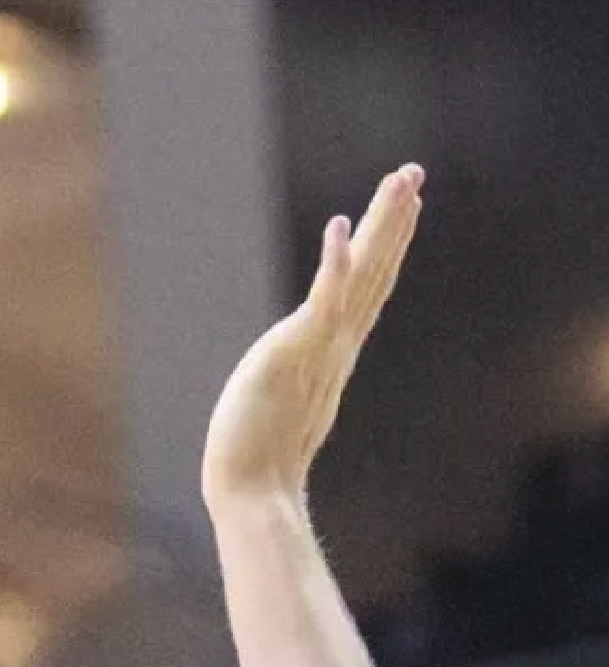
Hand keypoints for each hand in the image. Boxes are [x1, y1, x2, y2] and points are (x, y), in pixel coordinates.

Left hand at [201, 165, 423, 511]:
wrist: (253, 492)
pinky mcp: (295, 352)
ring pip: (361, 276)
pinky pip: (323, 301)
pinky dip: (335, 264)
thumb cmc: (258, 461)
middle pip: (376, 272)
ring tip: (401, 182)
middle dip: (394, 221)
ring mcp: (319, 347)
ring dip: (381, 226)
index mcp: (331, 355)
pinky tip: (341, 227)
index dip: (385, 247)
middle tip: (413, 174)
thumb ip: (293, 387)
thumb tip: (287, 385)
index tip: (403, 208)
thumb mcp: (282, 408)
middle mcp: (334, 346)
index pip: (366, 290)